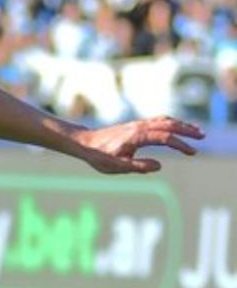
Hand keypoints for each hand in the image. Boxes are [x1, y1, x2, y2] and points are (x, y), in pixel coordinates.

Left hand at [75, 116, 201, 173]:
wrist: (85, 143)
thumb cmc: (99, 156)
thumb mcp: (117, 166)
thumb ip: (138, 166)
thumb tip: (159, 166)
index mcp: (137, 136)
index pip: (165, 138)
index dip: (180, 145)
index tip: (192, 152)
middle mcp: (139, 127)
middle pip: (169, 124)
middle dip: (187, 130)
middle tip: (202, 137)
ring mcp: (138, 124)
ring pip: (164, 120)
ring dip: (181, 124)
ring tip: (196, 132)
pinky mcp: (136, 125)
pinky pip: (158, 121)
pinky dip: (171, 123)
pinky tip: (177, 128)